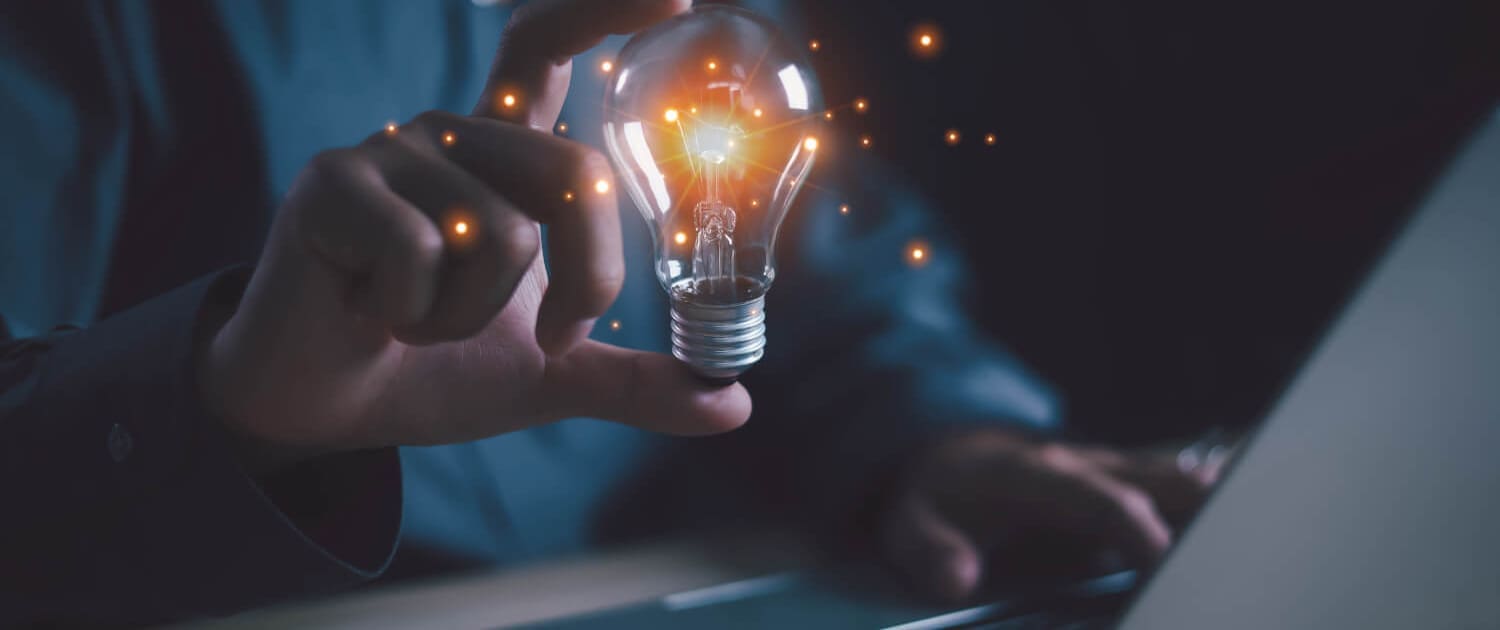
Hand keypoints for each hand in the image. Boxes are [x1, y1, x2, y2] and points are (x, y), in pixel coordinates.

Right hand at [199, 0, 748, 471]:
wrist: (326, 412)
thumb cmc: (432, 368)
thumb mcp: (551, 377)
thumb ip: (635, 381)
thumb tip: (734, 406)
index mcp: (503, 156)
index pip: (547, 51)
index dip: (604, 11)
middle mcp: (452, 134)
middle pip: (576, 174)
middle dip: (590, 283)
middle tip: (554, 340)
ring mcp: (390, 151)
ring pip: (501, 232)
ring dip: (473, 315)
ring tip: (418, 322)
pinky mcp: (333, 184)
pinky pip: (424, 253)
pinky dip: (416, 316)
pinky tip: (373, 315)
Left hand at [879, 431, 1224, 600]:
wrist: (949, 458)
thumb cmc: (937, 497)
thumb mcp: (909, 526)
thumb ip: (930, 553)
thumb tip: (957, 579)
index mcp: (1033, 473)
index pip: (1092, 495)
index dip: (1128, 523)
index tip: (1160, 556)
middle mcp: (1083, 465)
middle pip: (1157, 479)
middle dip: (1202, 508)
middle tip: (1244, 540)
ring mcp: (1112, 473)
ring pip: (1179, 481)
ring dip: (1220, 503)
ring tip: (1266, 533)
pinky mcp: (1129, 488)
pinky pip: (1180, 494)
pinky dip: (1215, 508)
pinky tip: (1257, 524)